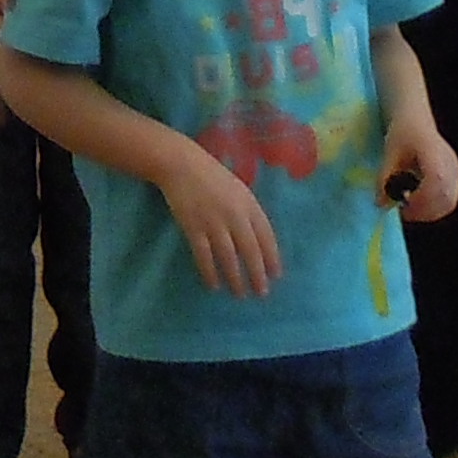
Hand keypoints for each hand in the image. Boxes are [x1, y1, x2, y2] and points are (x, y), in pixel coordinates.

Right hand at [153, 141, 281, 296]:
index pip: (266, 236)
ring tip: (240, 294)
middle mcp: (235, 215)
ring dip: (235, 278)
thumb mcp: (239, 190)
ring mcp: (213, 222)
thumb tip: (258, 240)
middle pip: (250, 251)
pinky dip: (210, 272)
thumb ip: (249, 212)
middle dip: (257, 274)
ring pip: (228, 257)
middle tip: (262, 293)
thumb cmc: (213, 176)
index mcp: (249, 204)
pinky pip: (204, 256)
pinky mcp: (193, 228)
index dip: (272, 257)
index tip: (276, 276)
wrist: (182, 164)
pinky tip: (214, 285)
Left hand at [379, 109, 457, 225]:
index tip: (404, 205)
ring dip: (431, 212)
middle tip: (406, 212)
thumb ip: (384, 178)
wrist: (415, 118)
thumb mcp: (389, 153)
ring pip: (450, 201)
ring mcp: (455, 170)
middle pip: (447, 197)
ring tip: (411, 209)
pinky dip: (435, 207)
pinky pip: (450, 199)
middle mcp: (450, 162)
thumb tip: (380, 203)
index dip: (423, 198)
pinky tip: (420, 203)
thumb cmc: (402, 133)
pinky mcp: (455, 176)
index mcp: (434, 153)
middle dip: (426, 211)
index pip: (437, 181)